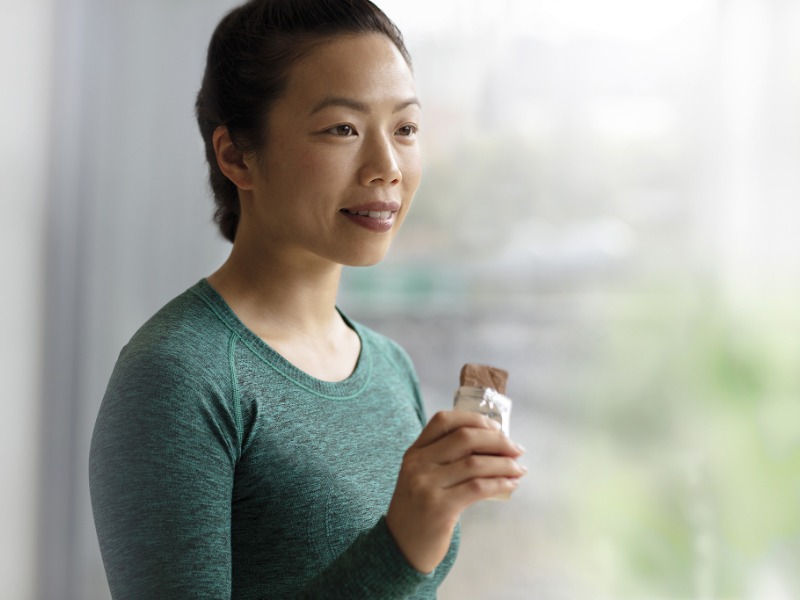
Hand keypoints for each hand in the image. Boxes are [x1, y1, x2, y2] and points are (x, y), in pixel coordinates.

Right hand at [385, 410, 525, 572]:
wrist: (401, 548)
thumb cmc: (419, 510)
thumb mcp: (421, 477)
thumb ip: (444, 459)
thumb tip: (492, 446)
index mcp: (414, 452)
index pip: (444, 421)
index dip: (474, 419)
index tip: (496, 427)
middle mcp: (418, 464)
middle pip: (465, 438)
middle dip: (497, 440)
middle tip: (516, 449)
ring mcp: (427, 485)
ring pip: (475, 463)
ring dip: (504, 464)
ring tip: (519, 468)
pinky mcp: (440, 508)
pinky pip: (478, 488)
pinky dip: (500, 483)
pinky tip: (511, 484)